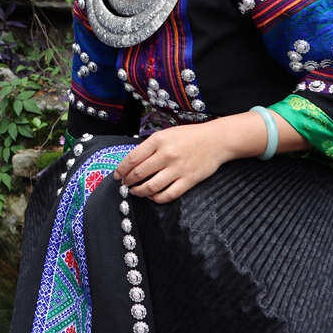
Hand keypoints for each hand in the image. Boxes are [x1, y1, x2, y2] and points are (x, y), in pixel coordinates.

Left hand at [112, 123, 230, 202]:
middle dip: (128, 181)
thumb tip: (132, 162)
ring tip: (135, 191)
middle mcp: (167, 154)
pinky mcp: (189, 180)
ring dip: (139, 191)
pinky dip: (156, 198)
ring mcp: (178, 168)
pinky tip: (152, 196)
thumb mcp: (165, 134)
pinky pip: (168, 194)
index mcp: (158, 140)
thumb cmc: (189, 136)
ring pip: (151, 186)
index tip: (117, 175)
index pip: (132, 158)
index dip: (121, 169)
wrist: (215, 140)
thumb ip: (149, 146)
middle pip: (139, 173)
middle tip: (125, 184)